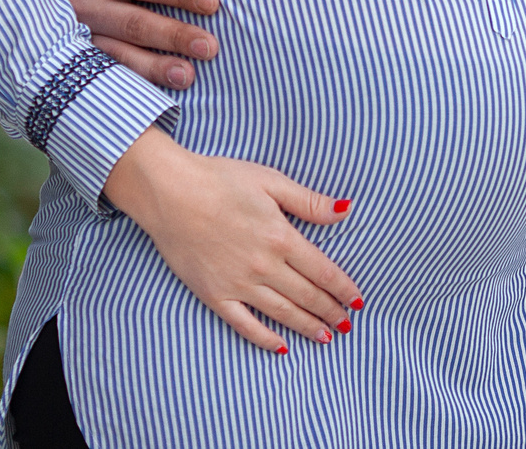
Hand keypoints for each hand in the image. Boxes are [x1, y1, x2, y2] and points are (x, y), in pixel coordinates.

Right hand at [52, 0, 220, 90]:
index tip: (212, 3)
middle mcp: (84, 5)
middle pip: (135, 24)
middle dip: (174, 36)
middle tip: (210, 47)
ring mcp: (80, 34)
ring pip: (120, 54)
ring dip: (156, 67)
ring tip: (188, 75)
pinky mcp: (81, 55)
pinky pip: (110, 70)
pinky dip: (137, 81)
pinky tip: (162, 89)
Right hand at [104, 128, 363, 351]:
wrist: (168, 192)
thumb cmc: (219, 179)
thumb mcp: (270, 181)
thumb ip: (308, 201)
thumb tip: (345, 209)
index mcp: (280, 237)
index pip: (323, 271)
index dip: (343, 289)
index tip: (357, 301)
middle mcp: (264, 266)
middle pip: (307, 296)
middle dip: (331, 312)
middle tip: (347, 324)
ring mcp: (238, 284)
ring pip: (282, 313)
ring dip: (307, 327)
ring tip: (326, 337)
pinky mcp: (214, 295)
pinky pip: (245, 325)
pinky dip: (265, 339)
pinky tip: (281, 347)